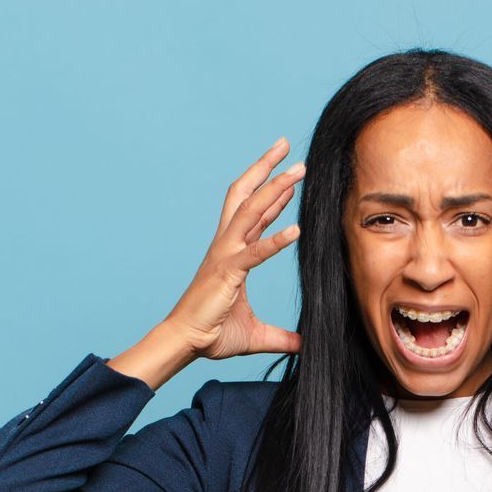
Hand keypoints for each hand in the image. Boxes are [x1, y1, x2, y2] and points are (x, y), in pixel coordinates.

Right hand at [157, 137, 306, 360]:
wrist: (187, 343)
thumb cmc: (213, 334)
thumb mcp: (256, 335)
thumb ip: (281, 337)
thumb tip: (304, 345)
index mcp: (231, 252)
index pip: (254, 213)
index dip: (272, 192)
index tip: (289, 174)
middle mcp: (227, 245)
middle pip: (247, 195)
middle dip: (267, 168)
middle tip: (287, 145)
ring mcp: (226, 255)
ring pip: (251, 211)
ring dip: (276, 188)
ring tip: (298, 169)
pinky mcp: (227, 272)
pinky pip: (255, 253)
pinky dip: (276, 241)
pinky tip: (297, 231)